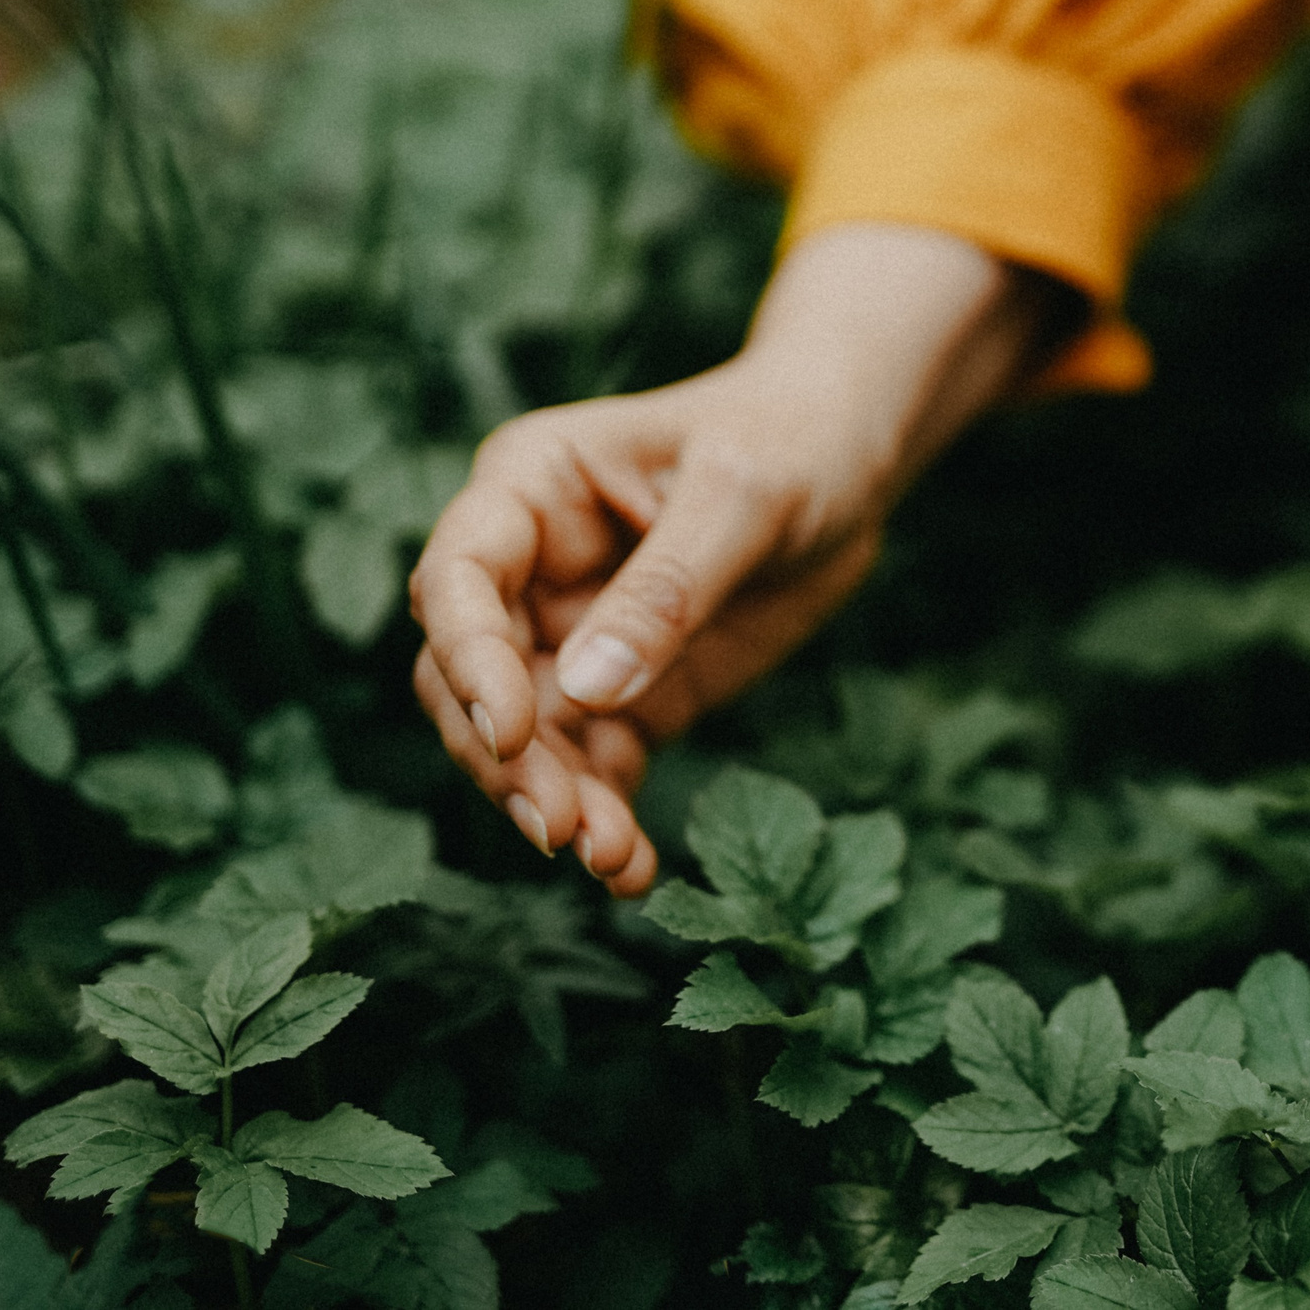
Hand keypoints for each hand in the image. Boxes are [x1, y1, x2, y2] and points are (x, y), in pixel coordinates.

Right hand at [409, 223, 1062, 893]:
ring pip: (523, 741)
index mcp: (532, 489)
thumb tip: (585, 692)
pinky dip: (606, 819)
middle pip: (468, 679)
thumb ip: (668, 588)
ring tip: (613, 858)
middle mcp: (529, 570)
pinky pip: (594, 768)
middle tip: (561, 827)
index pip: (458, 579)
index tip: (515, 730)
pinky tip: (634, 870)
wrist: (851, 458)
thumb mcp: (744, 496)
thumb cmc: (791, 440)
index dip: (469, 658)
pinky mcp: (627, 695)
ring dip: (554, 803)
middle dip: (507, 758)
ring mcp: (571, 637)